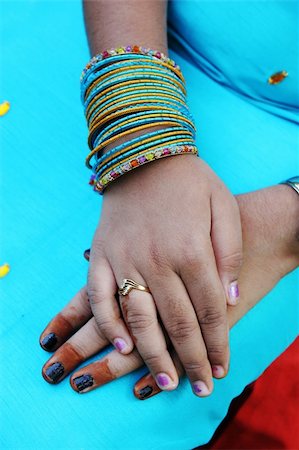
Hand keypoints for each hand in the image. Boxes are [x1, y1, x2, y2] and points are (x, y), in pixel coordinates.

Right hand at [85, 156, 241, 393]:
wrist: (145, 155)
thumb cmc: (190, 182)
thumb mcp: (224, 208)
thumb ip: (230, 256)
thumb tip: (232, 299)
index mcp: (190, 250)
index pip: (209, 310)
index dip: (218, 343)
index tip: (222, 368)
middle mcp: (156, 260)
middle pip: (177, 322)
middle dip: (192, 359)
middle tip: (200, 387)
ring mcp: (125, 259)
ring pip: (139, 318)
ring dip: (153, 353)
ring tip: (167, 380)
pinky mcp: (102, 255)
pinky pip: (99, 297)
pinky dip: (109, 324)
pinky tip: (122, 346)